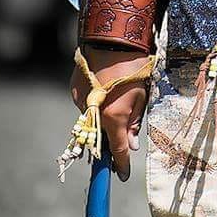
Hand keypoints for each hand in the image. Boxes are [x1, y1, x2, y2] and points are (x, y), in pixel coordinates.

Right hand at [70, 45, 150, 181]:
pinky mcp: (74, 91)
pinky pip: (86, 105)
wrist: (113, 41)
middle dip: (111, 142)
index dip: (121, 165)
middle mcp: (93, 115)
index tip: (123, 176)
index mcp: (114, 118)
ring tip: (117, 100)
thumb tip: (130, 146)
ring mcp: (81, 103)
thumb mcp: (142, 96)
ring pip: (92, 120)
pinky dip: (95, 103)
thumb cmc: (136, 68)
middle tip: (121, 144)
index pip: (117, 150)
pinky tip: (105, 90)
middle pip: (101, 137)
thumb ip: (135, 123)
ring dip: (103, 119)